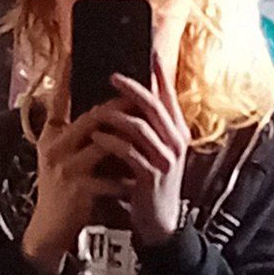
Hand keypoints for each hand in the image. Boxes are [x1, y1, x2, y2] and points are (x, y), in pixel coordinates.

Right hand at [22, 64, 133, 274]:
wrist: (49, 228)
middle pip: (92, 117)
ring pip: (104, 144)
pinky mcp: (79, 189)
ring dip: (129, 140)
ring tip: (148, 134)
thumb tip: (95, 105)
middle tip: (143, 99)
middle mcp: (55, 148)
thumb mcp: (57, 155)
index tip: (81, 55)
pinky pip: (109, 176)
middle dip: (121, 108)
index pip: (61, 99)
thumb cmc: (61, 188)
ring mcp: (66, 169)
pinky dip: (127, 175)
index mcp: (52, 136)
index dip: (71, 77)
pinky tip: (140, 174)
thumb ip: (70, 129)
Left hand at [90, 53, 189, 247]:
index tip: (151, 52)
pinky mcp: (150, 175)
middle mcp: (175, 141)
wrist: (159, 222)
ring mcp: (164, 159)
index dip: (160, 73)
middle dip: (132, 87)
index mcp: (177, 131)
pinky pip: (128, 151)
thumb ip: (150, 125)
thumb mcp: (157, 150)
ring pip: (139, 126)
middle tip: (112, 75)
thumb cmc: (152, 181)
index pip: (170, 95)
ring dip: (115, 115)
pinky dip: (110, 141)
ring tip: (96, 109)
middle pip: (154, 105)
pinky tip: (97, 137)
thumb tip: (133, 95)